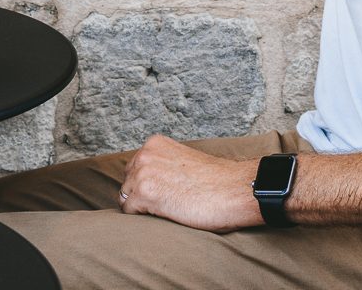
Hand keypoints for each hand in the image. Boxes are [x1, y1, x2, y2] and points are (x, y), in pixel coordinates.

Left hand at [118, 135, 261, 232]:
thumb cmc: (215, 180)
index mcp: (155, 143)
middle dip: (141, 194)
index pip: (134, 169)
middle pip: (127, 183)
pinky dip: (143, 219)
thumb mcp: (183, 161)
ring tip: (169, 208)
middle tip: (169, 201)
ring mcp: (143, 173)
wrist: (235, 189)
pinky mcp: (145, 194)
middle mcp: (145, 154)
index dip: (148, 184)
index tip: (167, 191)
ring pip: (126, 198)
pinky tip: (166, 214)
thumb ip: (163, 164)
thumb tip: (147, 182)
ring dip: (143, 207)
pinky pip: (129, 213)